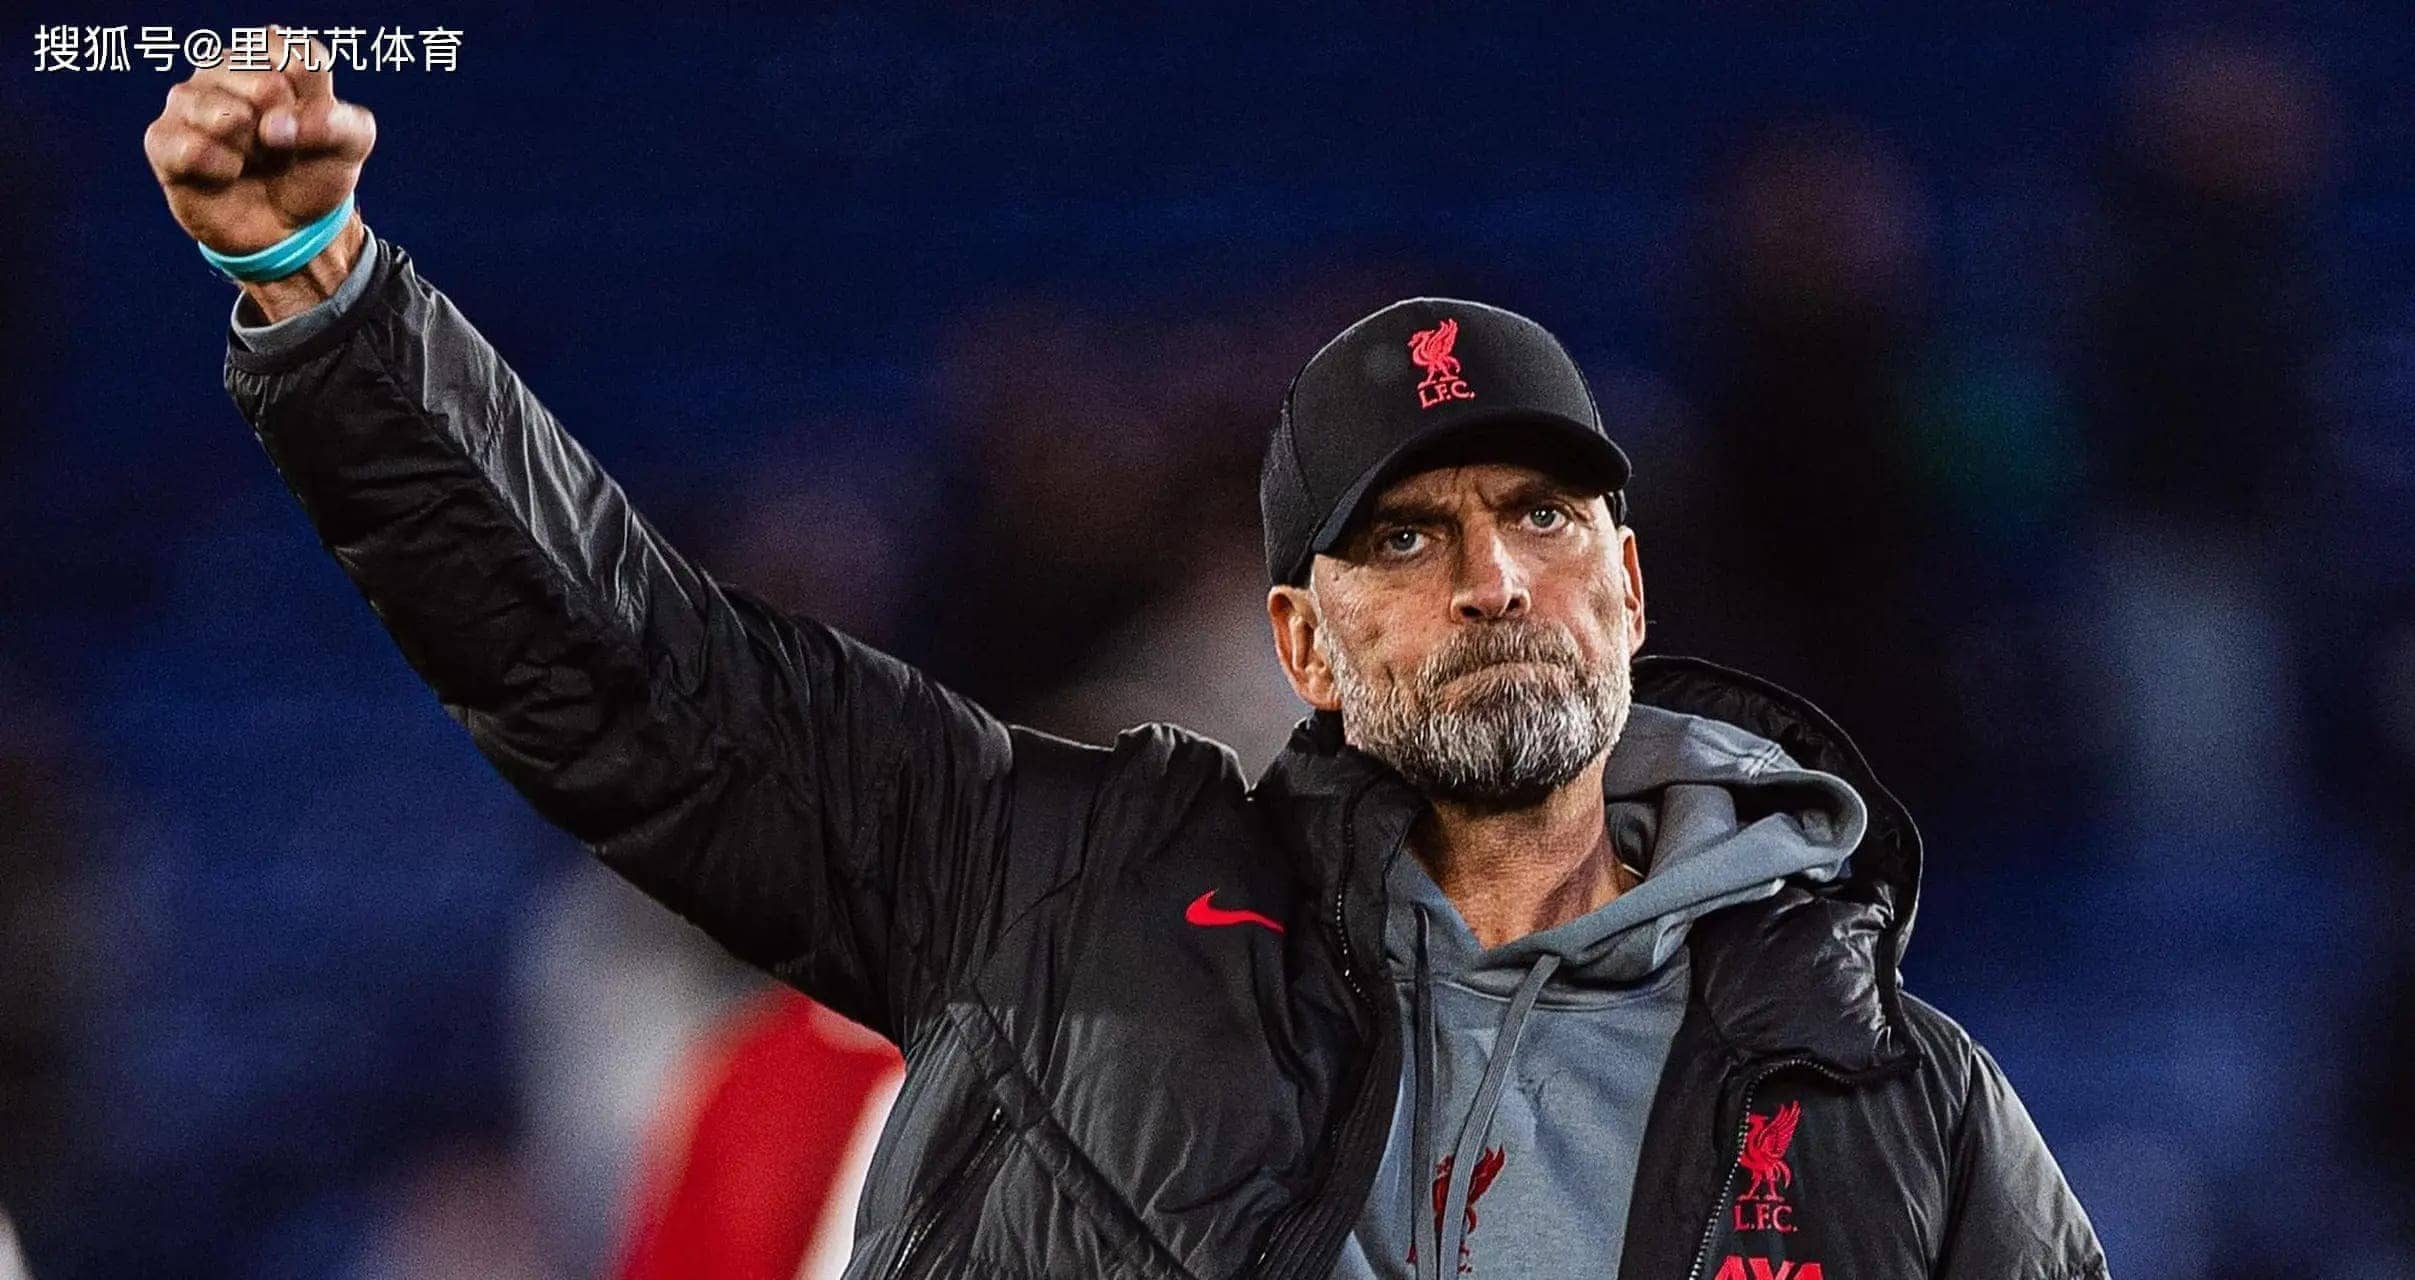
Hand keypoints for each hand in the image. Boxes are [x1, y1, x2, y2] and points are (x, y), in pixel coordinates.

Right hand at [144, 26, 375, 317]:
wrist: (286, 229)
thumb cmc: (313, 172)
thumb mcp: (352, 145)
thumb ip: (340, 122)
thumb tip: (279, 125)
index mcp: (270, 55)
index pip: (302, 62)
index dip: (317, 109)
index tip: (312, 129)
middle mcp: (224, 66)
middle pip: (268, 87)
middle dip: (285, 133)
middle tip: (278, 149)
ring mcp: (187, 99)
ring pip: (227, 115)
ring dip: (252, 152)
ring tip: (250, 161)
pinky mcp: (162, 138)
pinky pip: (191, 148)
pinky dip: (220, 169)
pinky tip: (225, 174)